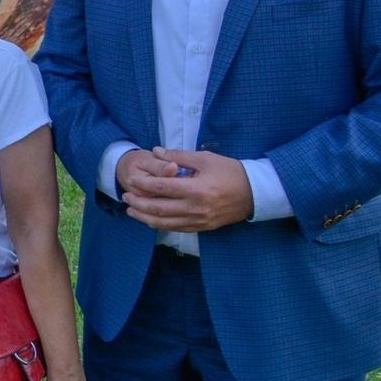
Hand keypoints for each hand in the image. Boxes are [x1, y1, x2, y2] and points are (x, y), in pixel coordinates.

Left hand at [121, 147, 252, 231]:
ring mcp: (199, 221)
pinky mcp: (202, 227)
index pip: (161, 188)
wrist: (255, 193)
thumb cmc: (230, 172)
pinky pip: (176, 228)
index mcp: (196, 190)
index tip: (130, 179)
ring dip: (144, 217)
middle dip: (138, 203)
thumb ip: (178, 156)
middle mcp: (195, 208)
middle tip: (125, 197)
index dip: (142, 184)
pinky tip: (150, 219)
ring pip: (165, 223)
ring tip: (131, 211)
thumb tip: (156, 151)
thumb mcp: (205, 159)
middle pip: (158, 209)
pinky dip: (160, 224)